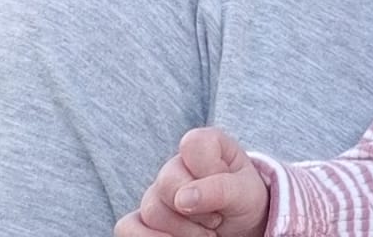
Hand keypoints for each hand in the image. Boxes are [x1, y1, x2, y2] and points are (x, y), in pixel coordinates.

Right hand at [115, 127, 269, 236]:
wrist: (240, 226)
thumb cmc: (244, 201)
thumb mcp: (245, 192)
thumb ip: (221, 187)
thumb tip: (182, 199)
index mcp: (204, 145)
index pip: (193, 144)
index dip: (210, 171)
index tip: (228, 189)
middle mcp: (174, 166)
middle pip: (167, 183)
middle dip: (197, 209)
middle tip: (217, 218)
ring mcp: (155, 193)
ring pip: (151, 211)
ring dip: (183, 231)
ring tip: (205, 232)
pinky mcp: (141, 219)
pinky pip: (127, 228)